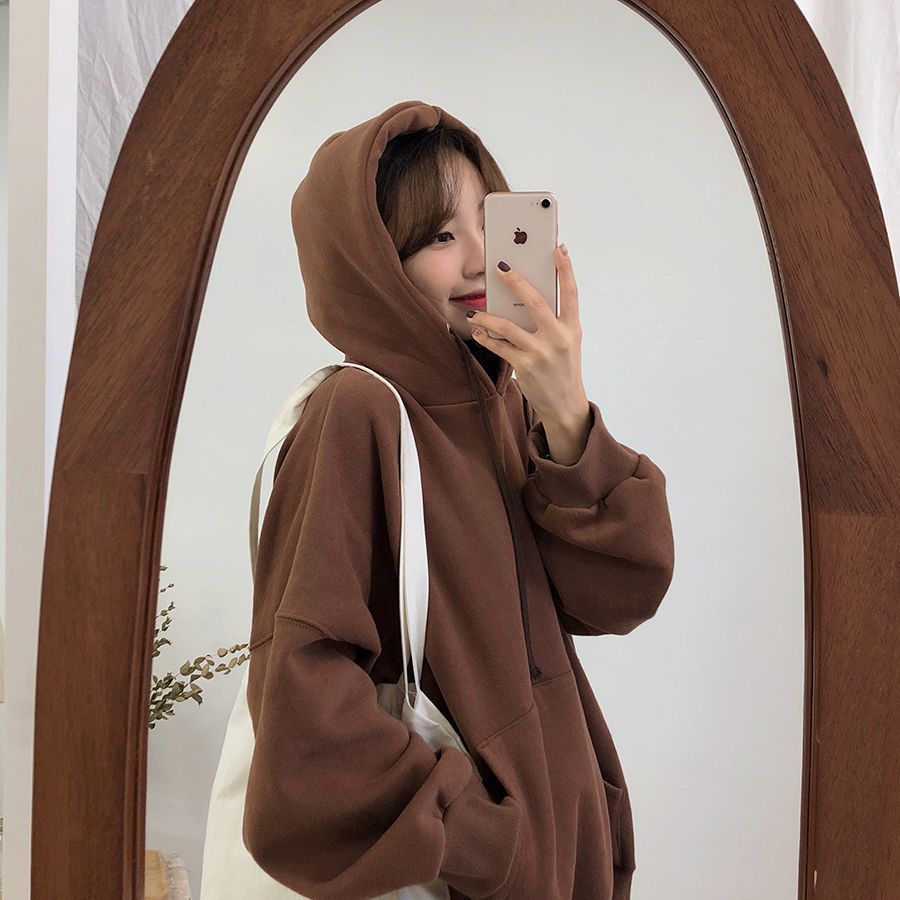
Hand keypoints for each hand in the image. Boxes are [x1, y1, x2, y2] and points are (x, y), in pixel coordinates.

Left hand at [469, 243, 588, 427]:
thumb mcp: (567, 342)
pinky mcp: (524, 366)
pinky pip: (499, 346)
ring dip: (487, 317)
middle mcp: (558, 338)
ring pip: (507, 326)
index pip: (571, 293)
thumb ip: (554, 320)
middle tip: (500, 267)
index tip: (558, 249)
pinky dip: (485, 338)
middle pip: (535, 302)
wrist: (564, 404)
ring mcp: (541, 353)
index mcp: (572, 328)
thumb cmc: (563, 367)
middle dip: (515, 281)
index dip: (566, 270)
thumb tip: (526, 296)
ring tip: (474, 313)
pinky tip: (478, 332)